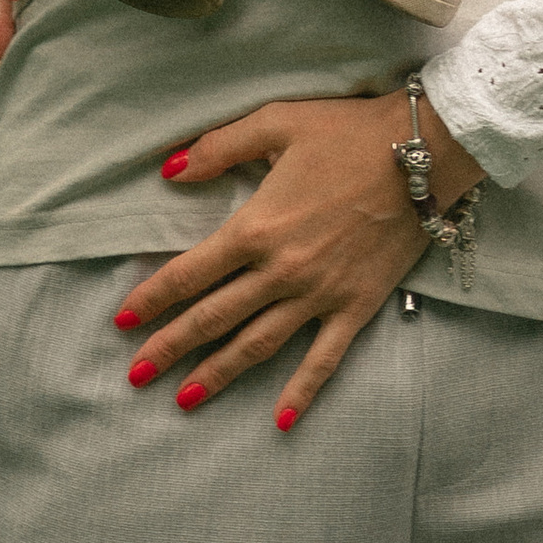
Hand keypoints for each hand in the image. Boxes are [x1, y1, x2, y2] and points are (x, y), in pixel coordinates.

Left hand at [112, 91, 480, 430]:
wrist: (421, 153)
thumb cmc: (346, 132)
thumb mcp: (277, 123)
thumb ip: (220, 147)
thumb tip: (169, 169)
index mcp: (257, 227)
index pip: (190, 273)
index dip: (153, 299)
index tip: (122, 322)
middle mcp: (281, 270)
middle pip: (214, 318)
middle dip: (169, 348)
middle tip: (135, 376)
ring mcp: (318, 295)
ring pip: (257, 345)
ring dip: (218, 374)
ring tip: (184, 399)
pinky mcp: (354, 307)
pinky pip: (323, 360)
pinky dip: (301, 392)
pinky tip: (279, 419)